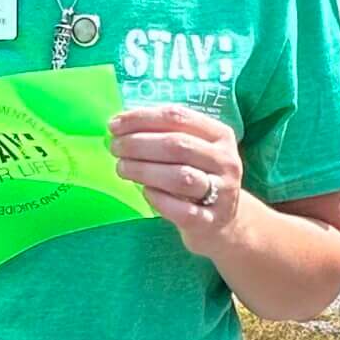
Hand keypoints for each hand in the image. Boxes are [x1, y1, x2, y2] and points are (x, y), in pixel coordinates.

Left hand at [109, 103, 244, 254]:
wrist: (222, 222)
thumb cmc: (197, 177)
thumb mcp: (192, 150)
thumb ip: (164, 134)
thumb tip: (120, 124)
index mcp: (219, 135)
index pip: (178, 117)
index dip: (142, 118)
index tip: (114, 125)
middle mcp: (226, 161)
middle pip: (177, 145)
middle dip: (138, 144)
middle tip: (114, 148)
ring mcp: (222, 192)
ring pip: (180, 177)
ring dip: (143, 170)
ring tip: (121, 168)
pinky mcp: (211, 221)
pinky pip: (181, 210)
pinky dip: (158, 199)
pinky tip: (145, 192)